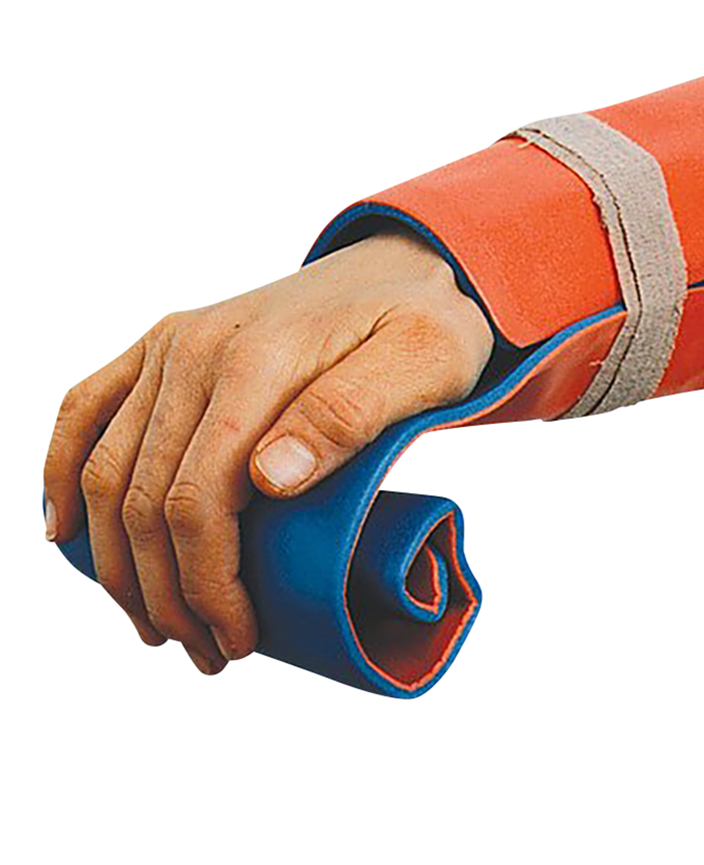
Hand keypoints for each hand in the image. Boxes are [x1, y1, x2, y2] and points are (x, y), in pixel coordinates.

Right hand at [44, 229, 493, 673]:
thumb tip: (267, 478)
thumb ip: (348, 415)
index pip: (198, 501)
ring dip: (117, 564)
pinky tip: (64, 532)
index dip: (207, 585)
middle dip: (167, 594)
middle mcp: (193, 350)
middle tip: (208, 652)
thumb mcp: (423, 365)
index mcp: (255, 363)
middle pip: (144, 500)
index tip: (239, 637)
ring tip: (156, 625)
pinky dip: (62, 473)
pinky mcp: (162, 348)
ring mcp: (170, 346)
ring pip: (106, 472)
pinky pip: (85, 409)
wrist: (404, 268)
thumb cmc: (424, 325)